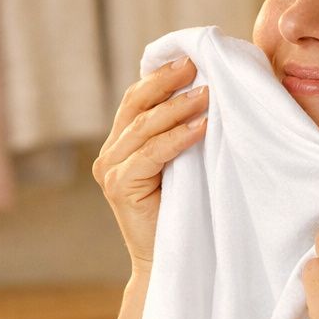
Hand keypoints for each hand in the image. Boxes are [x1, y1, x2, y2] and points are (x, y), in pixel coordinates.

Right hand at [92, 58, 208, 276]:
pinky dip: (177, 137)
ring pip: (143, 127)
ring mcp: (110, 170)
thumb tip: (208, 91)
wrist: (174, 261)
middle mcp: (109, 154)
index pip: (137, 99)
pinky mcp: (119, 187)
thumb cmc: (186, 212)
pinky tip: (202, 127)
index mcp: (121, 144)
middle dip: (168, 82)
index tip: (191, 57)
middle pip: (136, 105)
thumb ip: (182, 132)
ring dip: (178, 107)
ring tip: (209, 94)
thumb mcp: (184, 163)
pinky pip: (150, 153)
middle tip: (199, 65)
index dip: (161, 76)